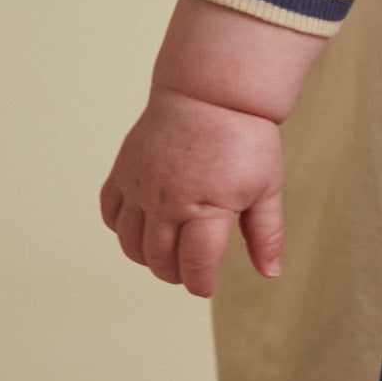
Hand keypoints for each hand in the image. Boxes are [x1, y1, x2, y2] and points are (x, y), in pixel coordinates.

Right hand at [101, 91, 286, 297]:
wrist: (210, 93)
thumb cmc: (244, 139)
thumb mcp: (267, 187)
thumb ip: (267, 234)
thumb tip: (270, 273)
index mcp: (206, 207)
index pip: (196, 264)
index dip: (201, 283)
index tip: (207, 286)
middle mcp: (167, 201)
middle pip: (161, 260)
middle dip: (177, 274)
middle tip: (192, 270)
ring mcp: (140, 186)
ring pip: (131, 244)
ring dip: (148, 258)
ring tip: (169, 253)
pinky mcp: (123, 172)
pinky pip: (111, 214)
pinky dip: (123, 230)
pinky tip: (144, 227)